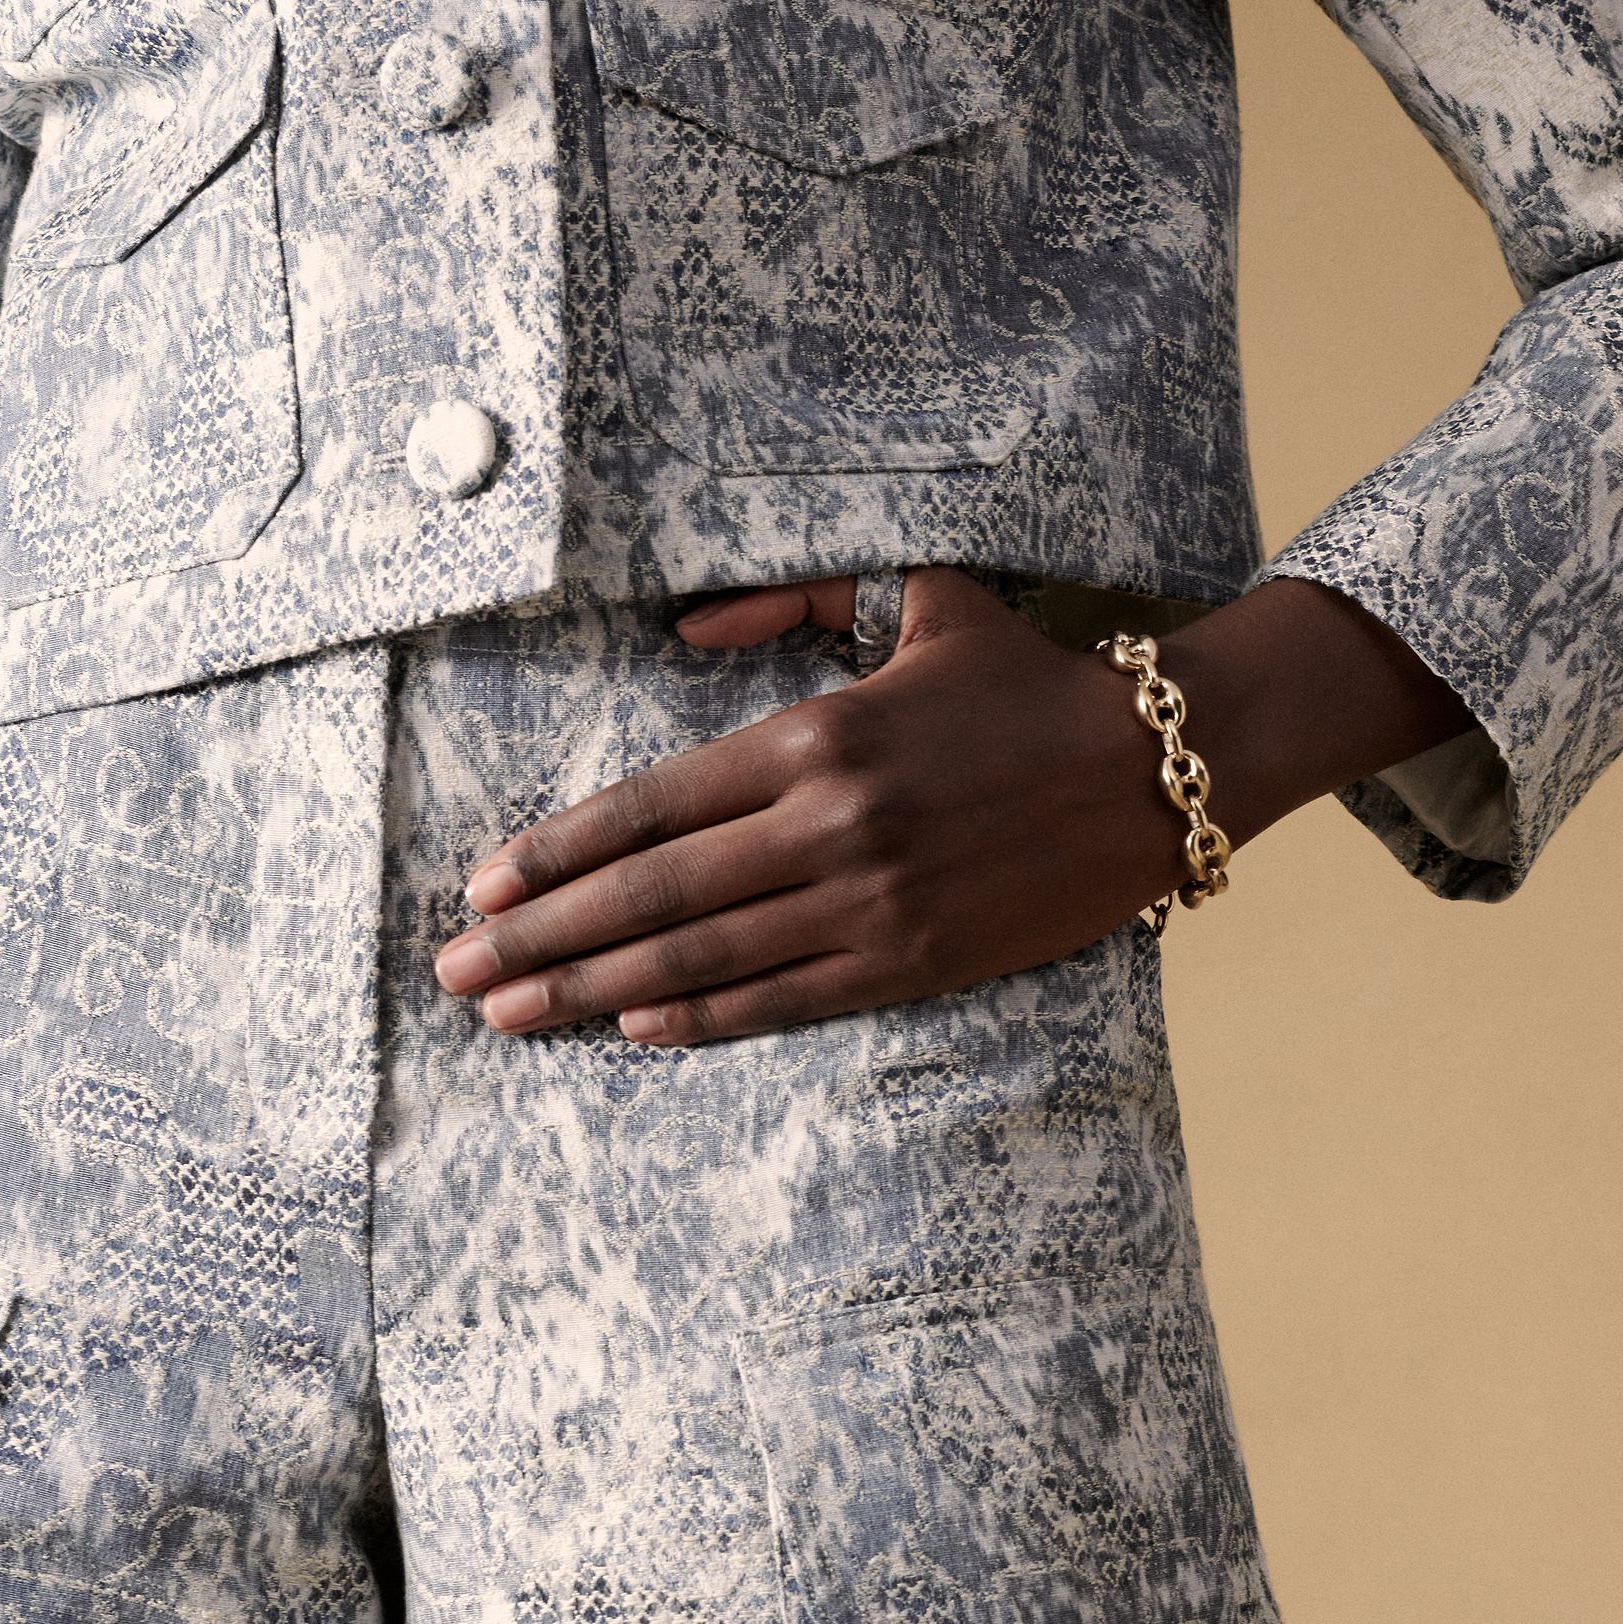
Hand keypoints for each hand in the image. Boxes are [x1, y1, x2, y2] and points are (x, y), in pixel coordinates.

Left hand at [435, 565, 1471, 1042]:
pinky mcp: (917, 962)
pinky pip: (787, 998)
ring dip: (595, 992)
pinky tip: (633, 1028)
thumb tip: (683, 636)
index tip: (485, 887)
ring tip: (515, 1019)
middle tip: (460, 976)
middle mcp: (830, 825)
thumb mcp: (918, 594)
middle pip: (653, 892)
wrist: (1162, 765)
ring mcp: (872, 903)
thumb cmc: (1031, 680)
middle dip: (543, 940)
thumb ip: (790, 595)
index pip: (653, 806)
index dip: (558, 853)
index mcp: (817, 734)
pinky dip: (704, 1016)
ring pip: (703, 956)